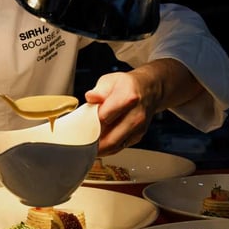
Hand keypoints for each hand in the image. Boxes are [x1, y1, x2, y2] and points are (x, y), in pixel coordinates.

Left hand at [84, 59, 200, 154]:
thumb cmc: (126, 85)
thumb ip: (100, 90)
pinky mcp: (138, 137)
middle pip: (110, 137)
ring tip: (87, 143)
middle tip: (81, 139)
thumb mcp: (111, 80)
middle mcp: (136, 115)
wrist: (148, 90)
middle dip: (92, 140)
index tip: (80, 122)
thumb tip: (91, 97)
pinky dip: (107, 148)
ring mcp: (138, 128)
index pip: (104, 117)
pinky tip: (99, 142)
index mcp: (128, 98)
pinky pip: (119, 147)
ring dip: (99, 148)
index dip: (89, 121)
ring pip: (114, 146)